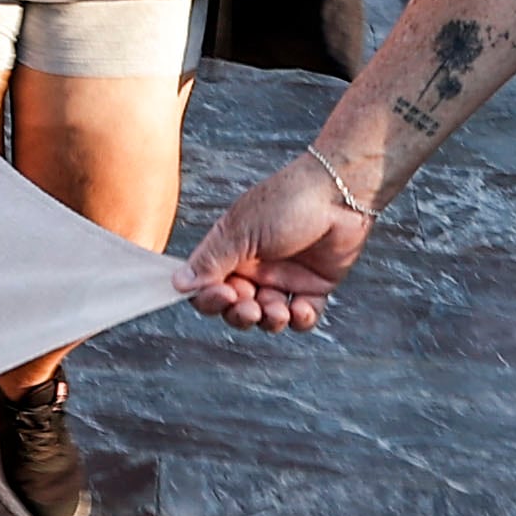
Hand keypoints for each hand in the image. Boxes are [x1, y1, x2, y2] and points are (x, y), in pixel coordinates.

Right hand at [172, 152, 369, 331]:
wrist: (338, 196)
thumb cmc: (286, 203)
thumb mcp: (241, 233)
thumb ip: (210, 261)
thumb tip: (177, 283)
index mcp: (229, 252)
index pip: (206, 286)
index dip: (210, 298)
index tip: (223, 295)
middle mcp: (253, 268)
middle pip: (235, 307)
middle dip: (240, 314)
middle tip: (250, 307)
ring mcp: (283, 278)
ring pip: (267, 317)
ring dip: (270, 320)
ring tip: (278, 309)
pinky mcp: (313, 286)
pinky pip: (302, 316)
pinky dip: (300, 320)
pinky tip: (300, 308)